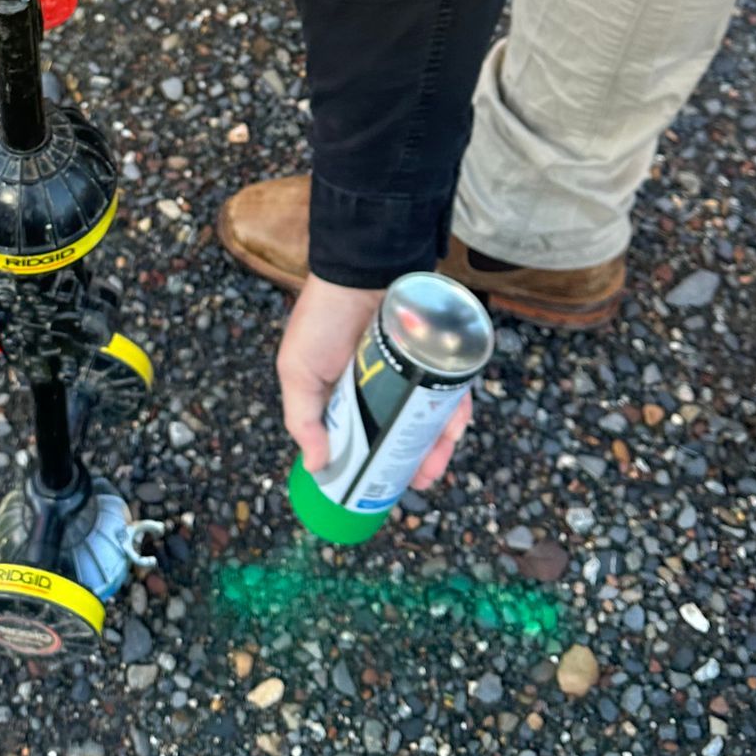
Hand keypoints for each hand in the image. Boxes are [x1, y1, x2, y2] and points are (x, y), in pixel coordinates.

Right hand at [279, 273, 470, 487]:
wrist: (360, 268)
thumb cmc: (323, 318)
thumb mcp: (298, 371)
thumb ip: (304, 420)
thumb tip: (316, 467)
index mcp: (345, 396)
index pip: (364, 439)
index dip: (375, 464)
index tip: (384, 487)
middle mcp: (382, 386)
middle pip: (403, 432)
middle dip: (414, 460)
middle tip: (422, 479)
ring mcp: (412, 371)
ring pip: (431, 415)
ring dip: (439, 443)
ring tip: (440, 458)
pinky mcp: (436, 355)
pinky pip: (453, 388)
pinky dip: (457, 409)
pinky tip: (456, 424)